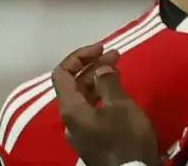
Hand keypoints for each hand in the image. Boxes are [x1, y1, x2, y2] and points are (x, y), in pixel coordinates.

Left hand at [52, 44, 159, 165]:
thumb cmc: (125, 136)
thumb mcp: (121, 105)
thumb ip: (108, 82)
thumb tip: (100, 68)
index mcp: (71, 108)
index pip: (62, 74)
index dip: (79, 56)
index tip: (101, 48)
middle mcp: (70, 119)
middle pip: (73, 85)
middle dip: (93, 66)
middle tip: (117, 55)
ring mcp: (80, 131)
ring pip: (83, 98)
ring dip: (98, 80)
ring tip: (118, 70)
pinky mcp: (92, 139)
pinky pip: (91, 110)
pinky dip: (101, 96)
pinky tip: (117, 93)